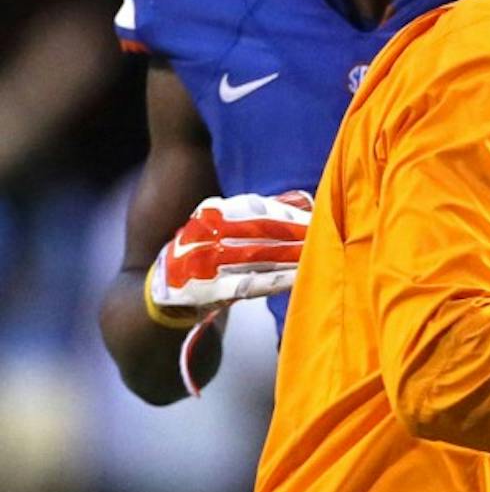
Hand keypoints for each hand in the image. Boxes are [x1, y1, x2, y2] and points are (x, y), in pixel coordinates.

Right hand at [146, 191, 312, 323]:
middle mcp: (207, 234)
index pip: (257, 207)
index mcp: (211, 212)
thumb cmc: (205, 253)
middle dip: (297, 231)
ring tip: (319, 251)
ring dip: (293, 253)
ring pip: (261, 255)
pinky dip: (278, 280)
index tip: (315, 215)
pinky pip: (252, 283)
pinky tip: (299, 277)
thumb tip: (303, 200)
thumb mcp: (220, 225)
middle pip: (263, 229)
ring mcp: (208, 262)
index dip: (289, 212)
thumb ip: (255, 214)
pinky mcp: (211, 290)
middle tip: (324, 232)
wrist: (163, 291)